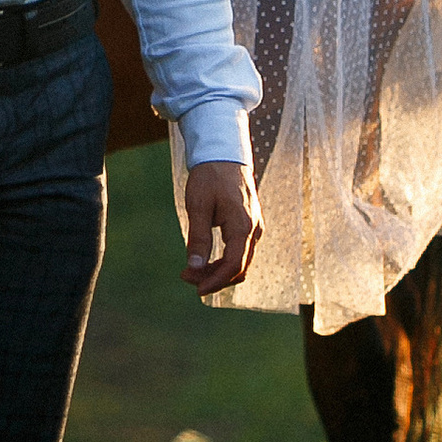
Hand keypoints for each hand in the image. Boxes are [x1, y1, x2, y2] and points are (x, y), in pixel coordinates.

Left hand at [183, 160, 261, 296]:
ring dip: (218, 271)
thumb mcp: (198, 206)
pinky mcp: (250, 224)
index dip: (215, 281)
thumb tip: (194, 268)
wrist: (224, 152)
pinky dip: (224, 260)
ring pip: (240, 261)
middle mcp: (254, 230)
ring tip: (192, 269)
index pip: (233, 266)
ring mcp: (254, 227)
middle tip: (186, 275)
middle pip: (238, 268)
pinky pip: (240, 251)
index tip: (196, 288)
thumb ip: (198, 238)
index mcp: (243, 226)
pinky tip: (206, 259)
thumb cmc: (210, 176)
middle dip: (214, 278)